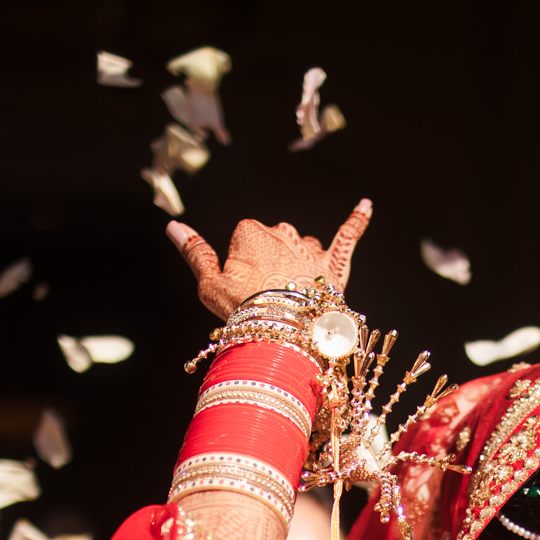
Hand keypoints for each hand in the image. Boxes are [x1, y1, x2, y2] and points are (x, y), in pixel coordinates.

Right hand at [168, 200, 372, 318]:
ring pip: (303, 249)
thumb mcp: (209, 283)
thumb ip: (195, 251)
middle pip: (273, 243)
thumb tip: (174, 226)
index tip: (243, 287)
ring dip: (298, 266)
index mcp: (250, 230)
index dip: (242, 266)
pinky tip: (365, 206)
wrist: (284, 333)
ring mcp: (310, 246)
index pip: (243, 240)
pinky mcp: (335, 262)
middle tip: (268, 299)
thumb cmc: (242, 310)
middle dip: (270, 267)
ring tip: (293, 297)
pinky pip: (348, 235)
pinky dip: (357, 221)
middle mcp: (282, 231)